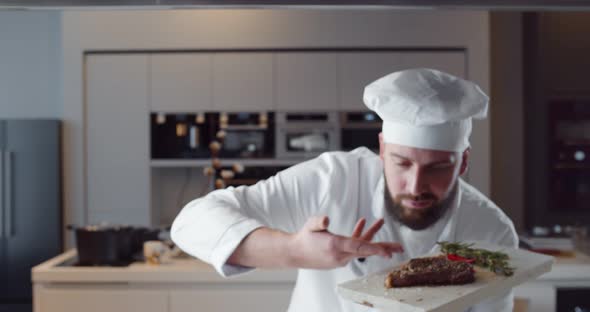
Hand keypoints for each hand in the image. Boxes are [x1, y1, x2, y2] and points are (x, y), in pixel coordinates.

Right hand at [288, 216, 403, 268]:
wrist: (295, 253)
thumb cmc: (304, 237)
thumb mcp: (310, 225)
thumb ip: (318, 222)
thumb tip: (326, 220)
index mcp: (336, 246)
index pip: (359, 248)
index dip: (375, 249)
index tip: (388, 253)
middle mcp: (341, 254)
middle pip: (366, 250)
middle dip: (384, 249)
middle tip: (400, 248)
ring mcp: (342, 256)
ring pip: (361, 246)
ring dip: (373, 235)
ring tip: (381, 221)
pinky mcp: (340, 255)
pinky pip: (354, 246)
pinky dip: (360, 235)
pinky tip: (363, 222)